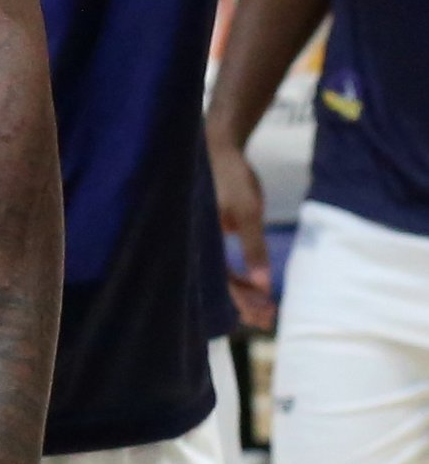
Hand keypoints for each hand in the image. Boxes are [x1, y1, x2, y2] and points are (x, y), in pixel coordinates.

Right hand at [208, 130, 275, 330]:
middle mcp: (195, 243)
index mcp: (201, 239)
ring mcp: (201, 239)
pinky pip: (220, 263)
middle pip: (217, 283)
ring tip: (264, 305)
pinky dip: (237, 275)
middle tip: (267, 317)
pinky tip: (252, 282)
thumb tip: (263, 286)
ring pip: (219, 275)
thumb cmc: (233, 177)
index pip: (220, 280)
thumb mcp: (249, 212)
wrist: (219, 146)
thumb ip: (253, 249)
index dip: (242, 299)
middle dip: (243, 302)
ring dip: (242, 292)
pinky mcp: (208, 235)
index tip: (264, 312)